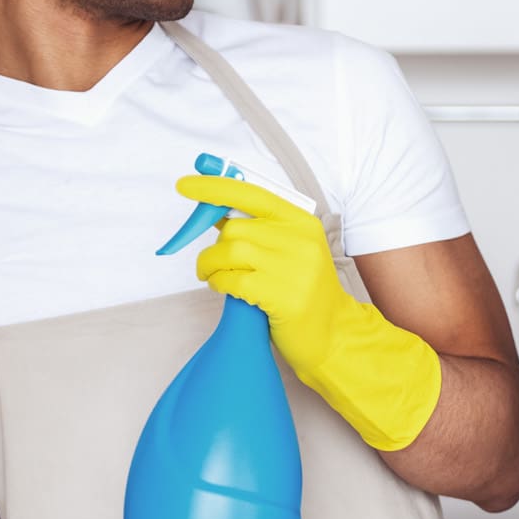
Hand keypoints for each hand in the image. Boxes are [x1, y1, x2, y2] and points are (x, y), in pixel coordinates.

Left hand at [180, 175, 350, 371]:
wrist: (333, 333)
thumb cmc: (302, 291)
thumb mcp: (290, 251)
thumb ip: (258, 230)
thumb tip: (215, 211)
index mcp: (302, 222)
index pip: (252, 194)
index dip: (215, 187)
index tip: (186, 185)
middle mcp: (300, 239)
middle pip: (235, 227)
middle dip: (214, 245)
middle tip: (212, 262)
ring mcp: (293, 267)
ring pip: (229, 251)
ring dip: (210, 264)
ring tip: (212, 275)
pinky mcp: (282, 296)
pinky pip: (232, 279)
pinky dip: (218, 282)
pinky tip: (221, 287)